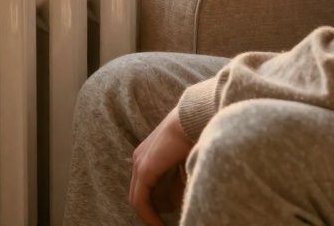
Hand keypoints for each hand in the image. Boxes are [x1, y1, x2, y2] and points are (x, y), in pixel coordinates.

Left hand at [129, 107, 192, 224]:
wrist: (195, 117)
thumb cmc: (195, 135)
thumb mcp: (185, 164)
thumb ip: (178, 183)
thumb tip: (176, 202)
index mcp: (148, 156)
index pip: (144, 187)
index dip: (153, 206)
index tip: (165, 219)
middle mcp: (139, 159)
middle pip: (139, 195)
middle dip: (151, 213)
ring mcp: (139, 164)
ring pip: (138, 200)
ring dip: (150, 217)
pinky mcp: (144, 170)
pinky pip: (140, 201)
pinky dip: (148, 216)